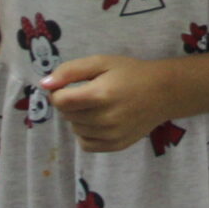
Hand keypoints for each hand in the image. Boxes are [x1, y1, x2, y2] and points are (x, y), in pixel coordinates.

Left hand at [42, 53, 176, 153]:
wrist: (163, 92)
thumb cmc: (131, 73)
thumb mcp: (101, 62)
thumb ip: (70, 71)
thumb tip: (45, 84)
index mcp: (100, 95)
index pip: (60, 101)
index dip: (58, 92)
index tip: (68, 86)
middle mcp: (105, 119)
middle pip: (67, 115)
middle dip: (70, 103)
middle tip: (88, 92)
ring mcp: (111, 135)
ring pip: (75, 129)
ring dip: (78, 117)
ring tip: (97, 106)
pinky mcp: (116, 146)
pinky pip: (86, 144)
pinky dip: (86, 133)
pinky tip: (98, 121)